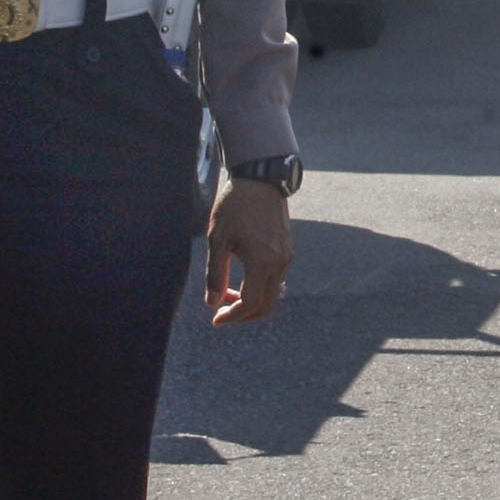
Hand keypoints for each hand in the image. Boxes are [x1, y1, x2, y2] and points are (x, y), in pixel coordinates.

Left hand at [206, 176, 293, 323]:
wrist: (260, 180)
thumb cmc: (235, 207)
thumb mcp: (218, 240)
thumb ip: (215, 274)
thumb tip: (212, 303)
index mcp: (262, 263)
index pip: (250, 303)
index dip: (232, 316)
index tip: (215, 319)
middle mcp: (280, 263)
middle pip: (267, 305)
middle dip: (243, 315)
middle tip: (222, 311)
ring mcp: (287, 256)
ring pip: (273, 293)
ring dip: (251, 300)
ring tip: (228, 291)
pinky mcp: (288, 249)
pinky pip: (277, 279)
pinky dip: (260, 287)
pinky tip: (242, 278)